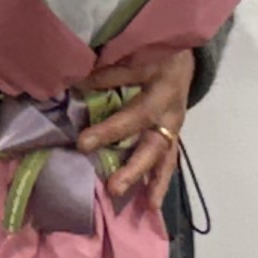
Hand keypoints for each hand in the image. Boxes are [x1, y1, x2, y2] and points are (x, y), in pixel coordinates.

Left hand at [78, 46, 197, 205]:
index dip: (109, 129)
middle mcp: (171, 114)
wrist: (183, 54)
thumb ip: (108, 72)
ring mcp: (174, 127)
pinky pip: (168, 161)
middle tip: (113, 186)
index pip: (132, 113)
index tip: (82, 143)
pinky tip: (151, 204)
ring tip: (144, 206)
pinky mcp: (173, 135)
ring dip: (152, 182)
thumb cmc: (154, 52)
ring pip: (164, 158)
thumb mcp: (136, 54)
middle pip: (153, 144)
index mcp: (161, 90)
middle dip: (133, 167)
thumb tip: (74, 84)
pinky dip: (160, 182)